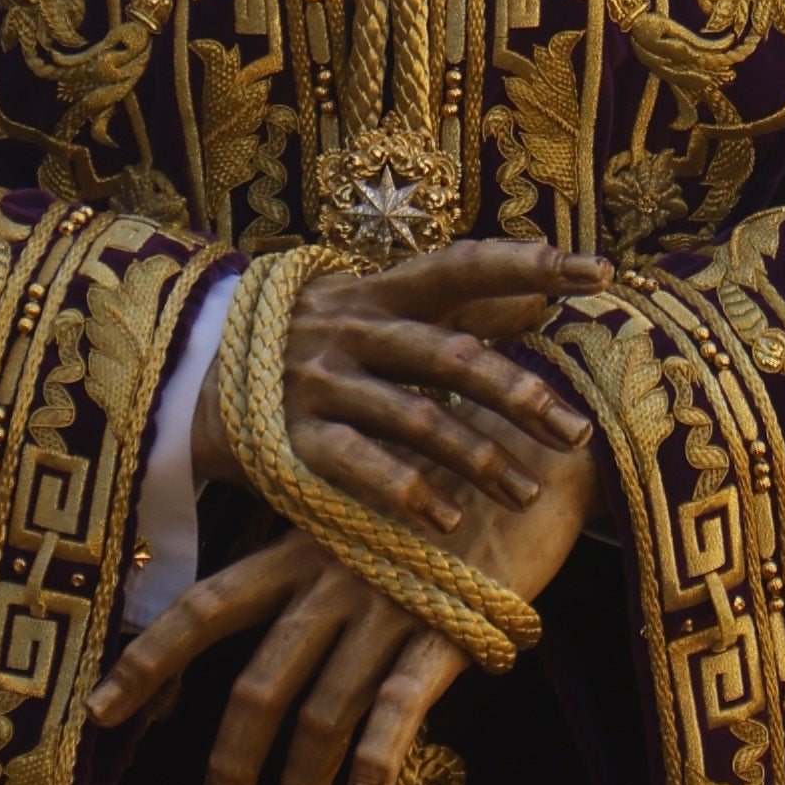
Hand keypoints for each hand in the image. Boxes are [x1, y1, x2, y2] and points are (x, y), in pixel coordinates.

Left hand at [94, 437, 598, 784]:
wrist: (534, 448)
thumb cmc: (442, 487)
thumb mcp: (357, 518)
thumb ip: (312, 570)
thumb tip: (276, 637)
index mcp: (296, 550)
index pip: (202, 607)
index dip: (148, 660)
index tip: (100, 711)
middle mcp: (328, 580)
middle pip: (256, 682)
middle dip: (229, 761)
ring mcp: (388, 604)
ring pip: (322, 709)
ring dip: (301, 784)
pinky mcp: (450, 624)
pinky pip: (402, 705)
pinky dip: (378, 763)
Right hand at [198, 234, 602, 532]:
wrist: (185, 375)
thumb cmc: (307, 345)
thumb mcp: (373, 312)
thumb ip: (455, 308)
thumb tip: (540, 293)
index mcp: (379, 291)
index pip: (463, 265)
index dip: (530, 262)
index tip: (598, 271)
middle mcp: (352, 329)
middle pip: (450, 355)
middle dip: (518, 394)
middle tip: (574, 432)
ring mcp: (319, 383)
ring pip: (414, 417)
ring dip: (478, 456)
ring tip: (526, 491)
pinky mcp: (290, 437)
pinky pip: (358, 466)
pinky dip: (406, 494)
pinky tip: (450, 521)